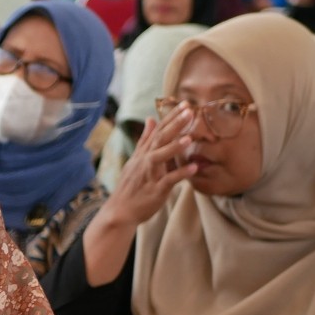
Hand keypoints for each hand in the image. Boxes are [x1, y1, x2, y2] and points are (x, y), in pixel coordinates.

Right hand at [100, 103, 197, 228]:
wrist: (120, 210)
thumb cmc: (131, 186)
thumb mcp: (136, 159)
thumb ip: (146, 139)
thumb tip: (151, 118)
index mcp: (143, 153)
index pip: (158, 130)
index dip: (171, 117)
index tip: (184, 104)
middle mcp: (145, 161)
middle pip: (160, 139)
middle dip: (174, 124)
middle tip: (189, 111)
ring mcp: (149, 175)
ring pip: (160, 157)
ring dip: (175, 147)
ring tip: (190, 138)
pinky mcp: (155, 190)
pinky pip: (169, 180)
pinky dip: (181, 174)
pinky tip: (193, 168)